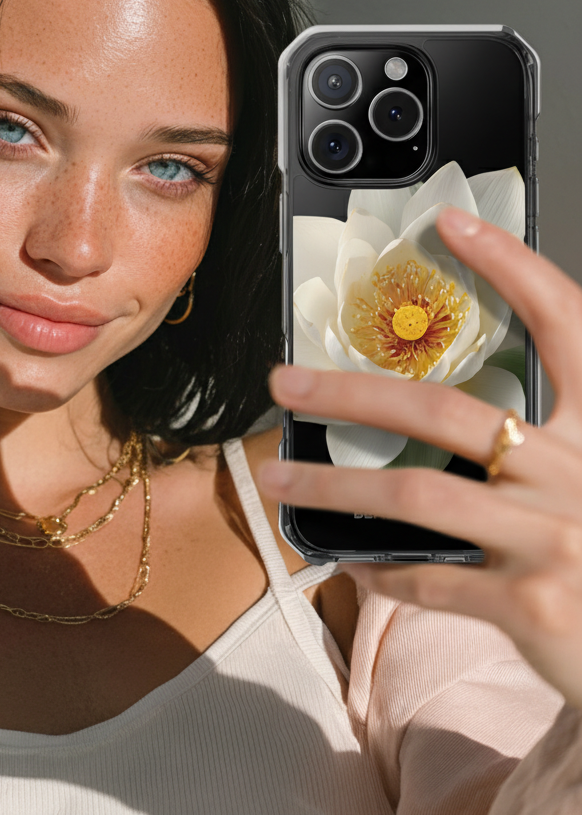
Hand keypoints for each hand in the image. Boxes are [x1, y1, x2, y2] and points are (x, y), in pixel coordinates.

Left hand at [260, 206, 581, 708]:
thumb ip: (543, 441)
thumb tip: (452, 416)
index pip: (564, 323)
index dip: (511, 267)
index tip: (450, 226)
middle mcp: (579, 472)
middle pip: (445, 411)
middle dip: (350, 393)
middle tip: (285, 383)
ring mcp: (556, 538)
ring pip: (414, 494)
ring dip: (332, 486)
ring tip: (278, 478)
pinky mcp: (534, 603)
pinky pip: (430, 575)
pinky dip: (379, 567)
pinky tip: (349, 557)